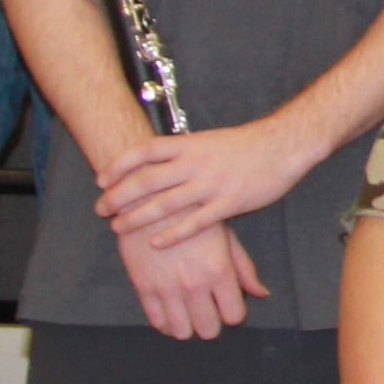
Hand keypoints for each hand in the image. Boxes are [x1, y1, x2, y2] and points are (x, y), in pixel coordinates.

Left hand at [95, 116, 312, 250]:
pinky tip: (155, 243)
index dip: (120, 165)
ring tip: (118, 228)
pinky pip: (194, 223)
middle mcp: (195, 163)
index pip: (144, 152)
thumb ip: (183, 152)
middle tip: (101, 209)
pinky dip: (172, 234)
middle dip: (119, 196)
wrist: (282, 146)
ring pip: (165, 203)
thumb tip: (155, 160)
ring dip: (137, 217)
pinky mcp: (228, 203)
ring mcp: (210, 184)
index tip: (102, 179)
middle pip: (147, 179)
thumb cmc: (245, 145)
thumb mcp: (208, 141)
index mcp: (189, 144)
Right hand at [122, 219, 263, 341]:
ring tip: (188, 312)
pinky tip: (171, 311)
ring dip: (188, 325)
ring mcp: (167, 287)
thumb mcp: (225, 236)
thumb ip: (243, 268)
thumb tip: (261, 293)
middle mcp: (194, 283)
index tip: (227, 305)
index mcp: (219, 269)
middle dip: (211, 323)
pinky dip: (166, 323)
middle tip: (208, 310)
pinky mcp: (143, 286)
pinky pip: (157, 321)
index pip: (234, 316)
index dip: (233, 313)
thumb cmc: (193, 213)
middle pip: (209, 330)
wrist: (150, 196)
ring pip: (182, 332)